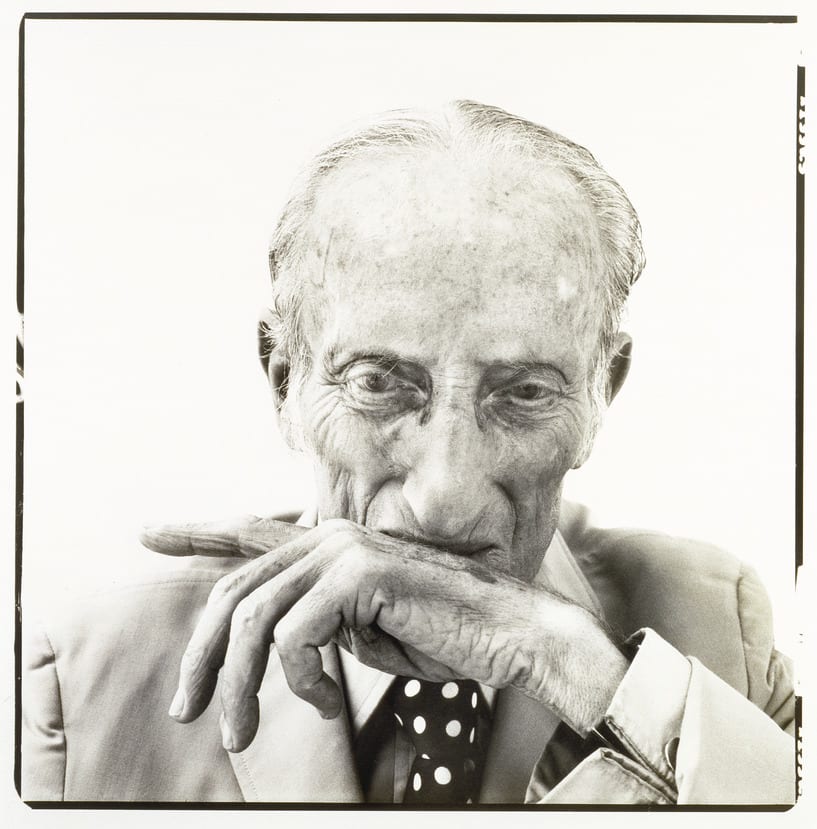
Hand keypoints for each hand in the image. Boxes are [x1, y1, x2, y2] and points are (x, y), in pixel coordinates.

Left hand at [142, 516, 627, 751]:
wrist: (510, 635)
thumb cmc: (444, 637)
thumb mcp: (363, 633)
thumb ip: (318, 625)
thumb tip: (276, 647)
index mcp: (331, 546)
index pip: (251, 535)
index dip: (198, 533)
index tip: (150, 534)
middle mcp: (331, 538)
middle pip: (237, 594)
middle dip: (205, 657)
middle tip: (191, 709)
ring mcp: (345, 551)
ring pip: (256, 619)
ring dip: (241, 685)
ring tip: (241, 732)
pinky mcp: (360, 574)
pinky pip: (295, 637)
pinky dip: (300, 681)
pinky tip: (327, 702)